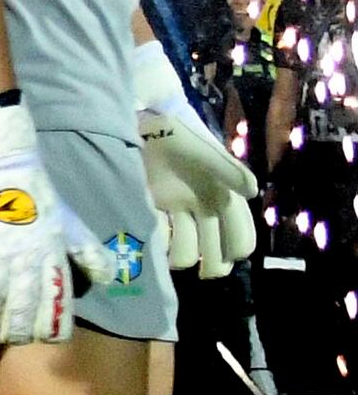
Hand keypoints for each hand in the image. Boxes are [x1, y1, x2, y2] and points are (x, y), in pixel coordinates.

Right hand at [0, 101, 71, 346]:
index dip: (53, 330)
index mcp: (52, 259)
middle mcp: (24, 265)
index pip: (55, 307)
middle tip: (18, 337)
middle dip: (20, 333)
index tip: (51, 337)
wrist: (6, 170)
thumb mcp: (74, 224)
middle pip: (20, 314)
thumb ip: (90, 254)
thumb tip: (106, 280)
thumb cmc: (43, 198)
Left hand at [129, 45, 258, 274]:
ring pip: (188, 244)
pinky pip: (161, 232)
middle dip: (215, 264)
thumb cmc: (180, 135)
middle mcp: (204, 205)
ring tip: (176, 261)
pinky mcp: (154, 205)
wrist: (142, 122)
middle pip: (215, 245)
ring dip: (185, 256)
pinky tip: (158, 245)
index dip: (240, 244)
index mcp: (223, 194)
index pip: (240, 228)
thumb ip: (228, 170)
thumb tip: (253, 193)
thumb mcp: (205, 151)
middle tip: (206, 273)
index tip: (235, 256)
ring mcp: (178, 207)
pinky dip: (161, 242)